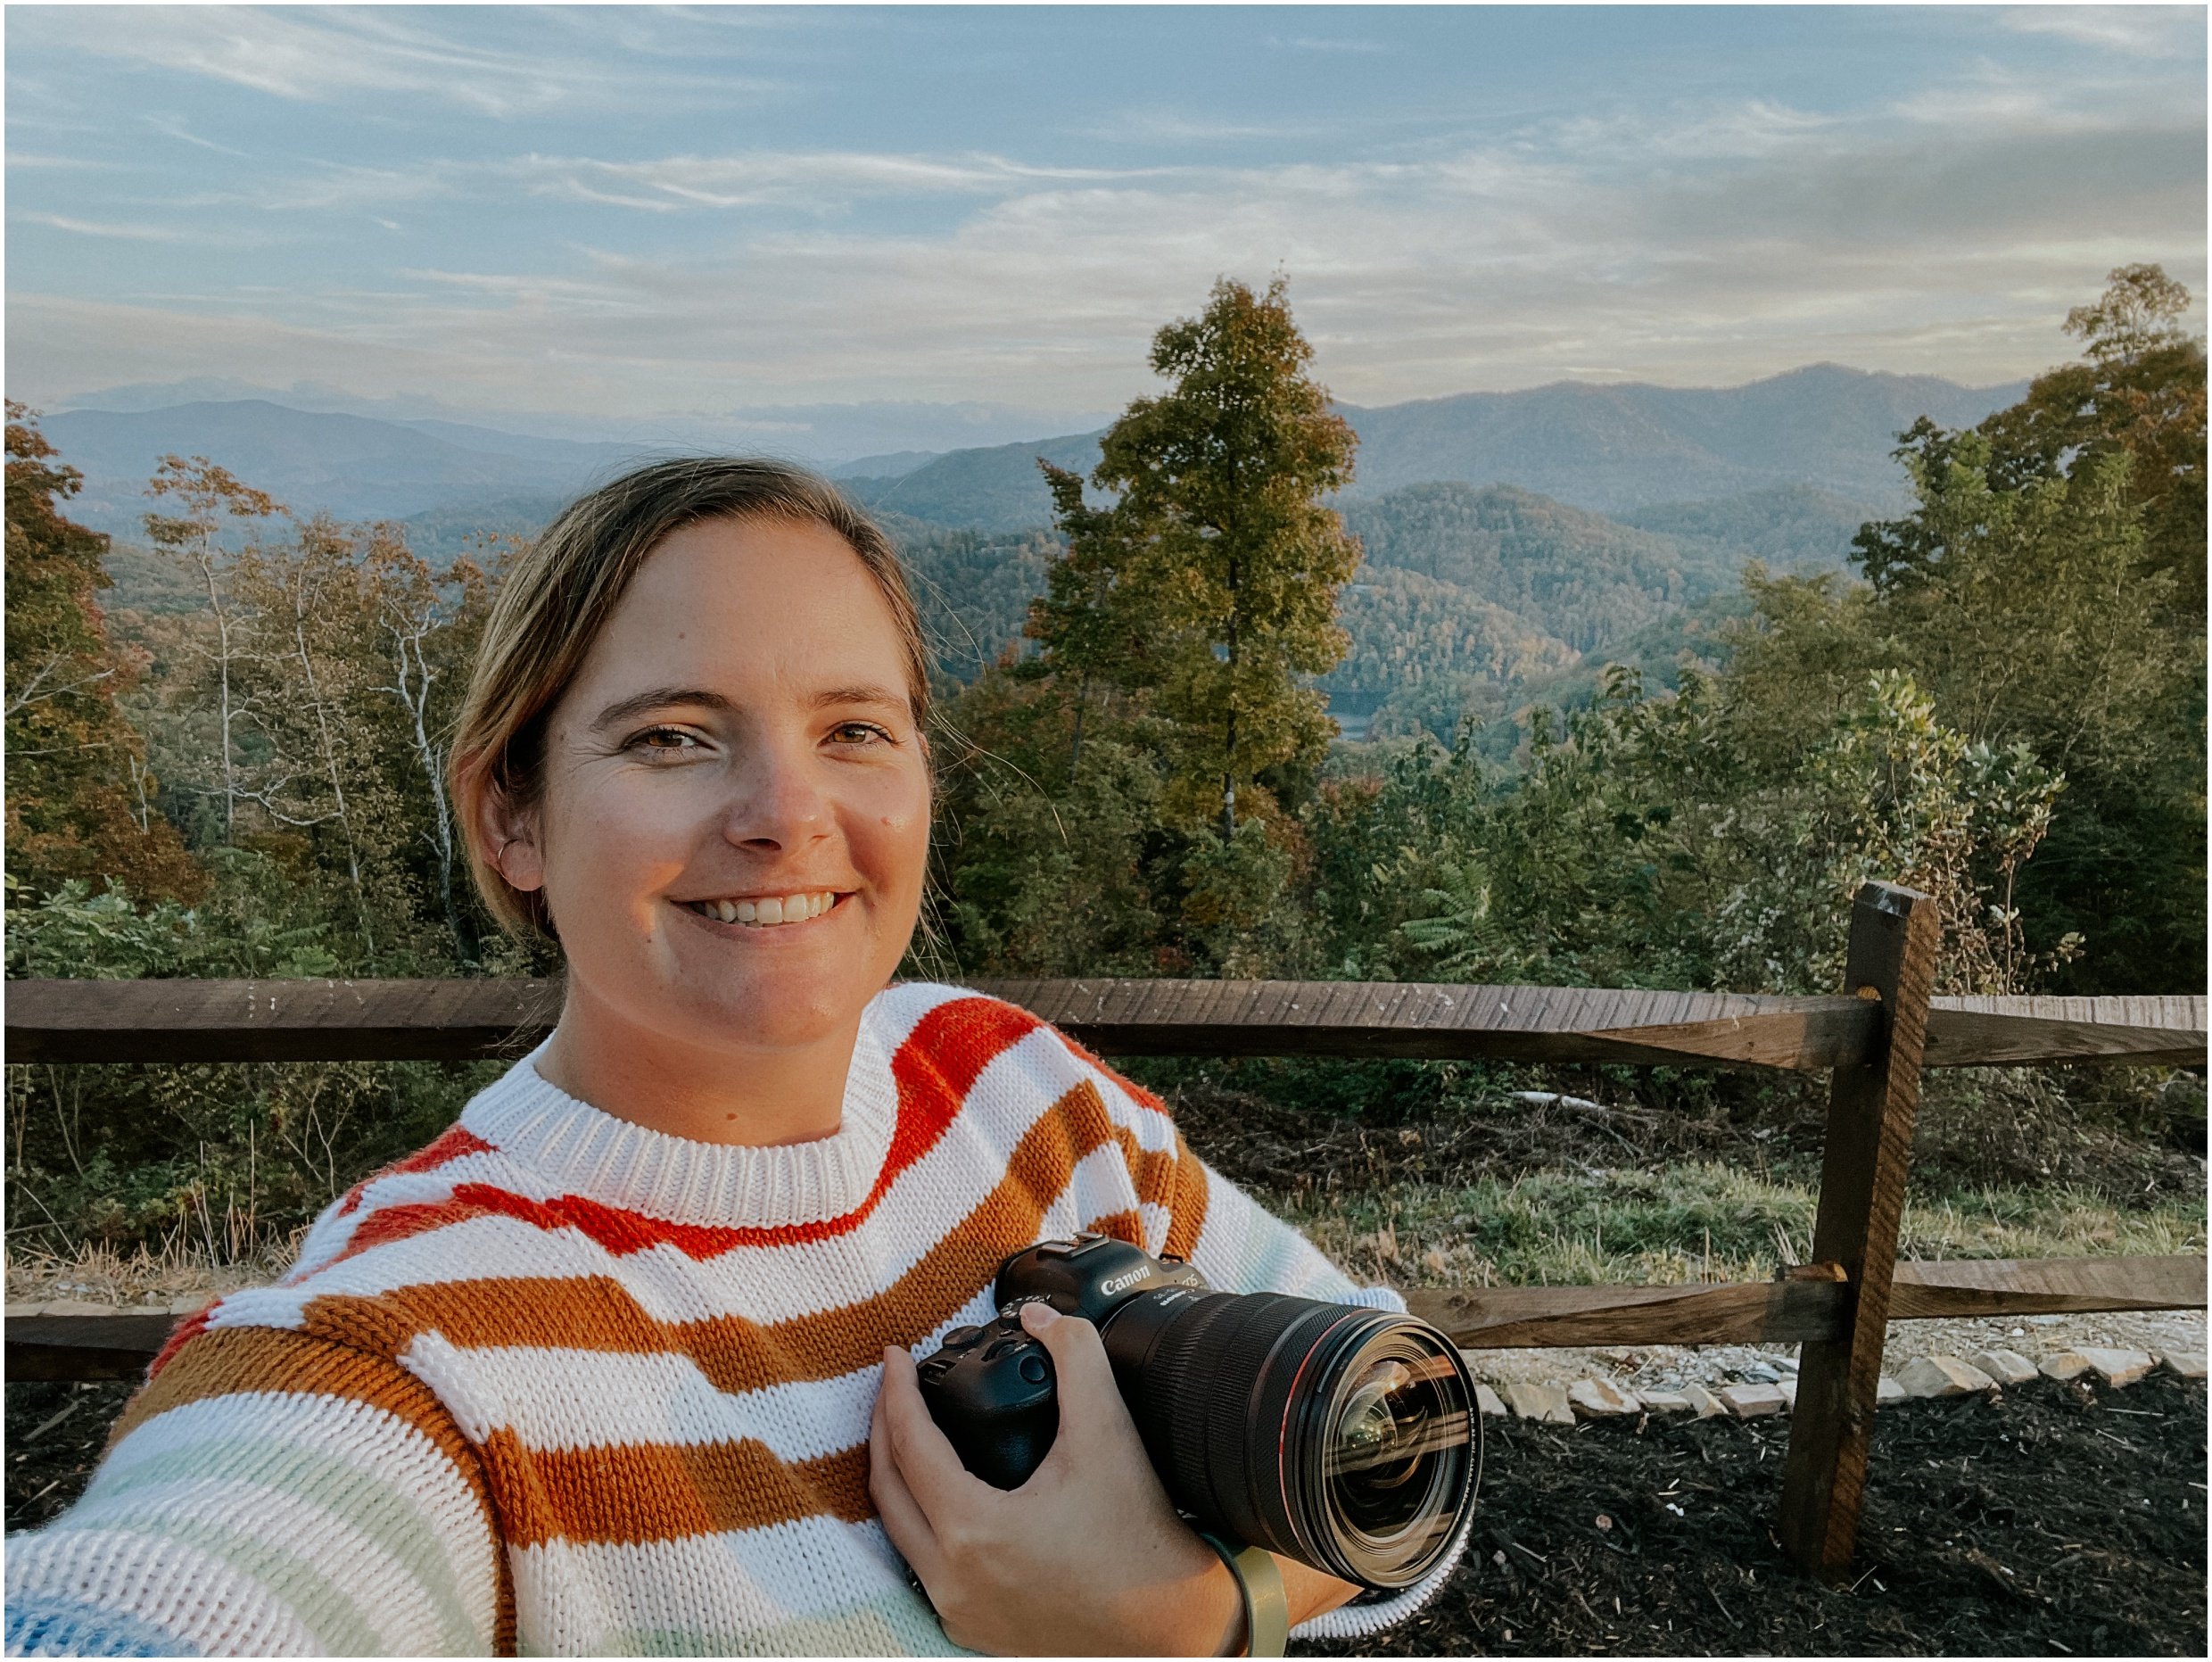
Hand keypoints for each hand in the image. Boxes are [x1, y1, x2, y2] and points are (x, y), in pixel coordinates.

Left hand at [871, 1301, 1242, 1655]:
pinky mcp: (973, 1629)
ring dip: (896, 1476)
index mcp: (973, 1529)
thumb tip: (1040, 1316)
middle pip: (887, 1489)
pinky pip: (923, 1566)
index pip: (909, 1445)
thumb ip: (1076, 1356)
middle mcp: (952, 1579)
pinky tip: (938, 1493)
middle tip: (892, 1384)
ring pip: (898, 1532)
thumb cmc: (1140, 1538)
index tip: (895, 1355)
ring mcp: (959, 1611)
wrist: (1170, 1625)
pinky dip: (919, 1520)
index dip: (896, 1389)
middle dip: (882, 1426)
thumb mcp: (1109, 1432)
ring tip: (907, 1430)